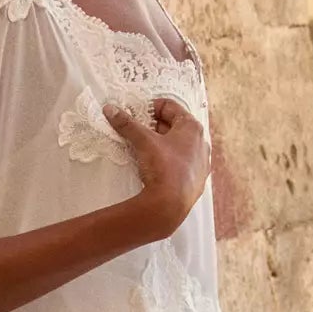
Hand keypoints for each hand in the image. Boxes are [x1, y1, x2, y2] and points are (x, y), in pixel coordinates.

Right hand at [102, 97, 209, 237]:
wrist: (170, 205)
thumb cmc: (164, 168)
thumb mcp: (143, 141)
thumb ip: (127, 124)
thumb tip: (111, 110)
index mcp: (192, 128)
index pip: (171, 107)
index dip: (151, 107)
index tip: (138, 114)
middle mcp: (201, 144)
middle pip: (175, 126)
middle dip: (155, 127)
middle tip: (138, 131)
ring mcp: (200, 164)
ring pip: (179, 147)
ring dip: (162, 145)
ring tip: (145, 150)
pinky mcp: (196, 181)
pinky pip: (181, 165)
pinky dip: (169, 162)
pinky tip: (157, 169)